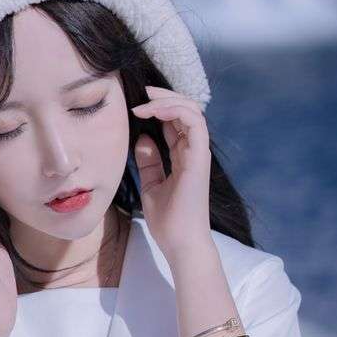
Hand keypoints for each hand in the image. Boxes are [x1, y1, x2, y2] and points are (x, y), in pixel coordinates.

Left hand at [130, 85, 212, 261]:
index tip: (137, 106)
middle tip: (143, 93)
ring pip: (192, 110)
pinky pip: (194, 123)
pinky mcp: (200, 158)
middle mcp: (194, 152)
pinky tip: (154, 113)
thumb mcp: (151, 186)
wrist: (179, 244)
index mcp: (184, 157)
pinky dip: (175, 111)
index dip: (159, 109)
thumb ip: (149, 161)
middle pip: (186, 110)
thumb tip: (143, 137)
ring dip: (168, 101)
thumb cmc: (168, 222)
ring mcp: (198, 154)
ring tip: (145, 102)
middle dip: (165, 96)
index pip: (176, 122)